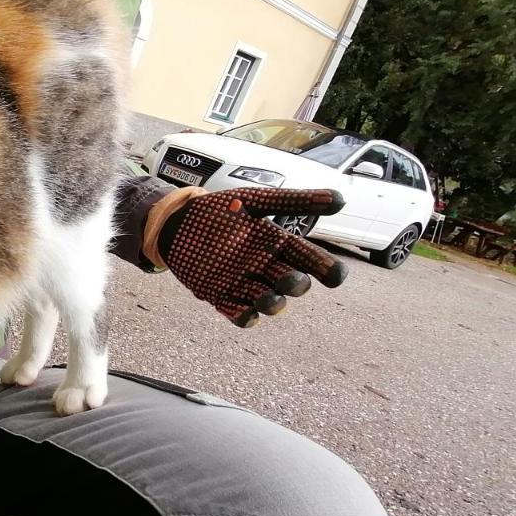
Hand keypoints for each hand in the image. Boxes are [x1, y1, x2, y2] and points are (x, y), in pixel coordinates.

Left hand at [157, 188, 348, 326]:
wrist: (175, 221)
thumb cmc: (218, 210)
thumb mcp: (255, 201)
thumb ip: (294, 201)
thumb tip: (341, 199)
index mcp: (278, 243)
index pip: (309, 259)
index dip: (325, 268)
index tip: (334, 276)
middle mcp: (266, 266)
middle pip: (292, 283)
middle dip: (295, 284)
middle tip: (290, 278)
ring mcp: (244, 283)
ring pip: (269, 301)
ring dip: (272, 303)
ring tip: (270, 299)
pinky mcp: (221, 296)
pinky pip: (239, 314)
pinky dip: (244, 317)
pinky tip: (246, 314)